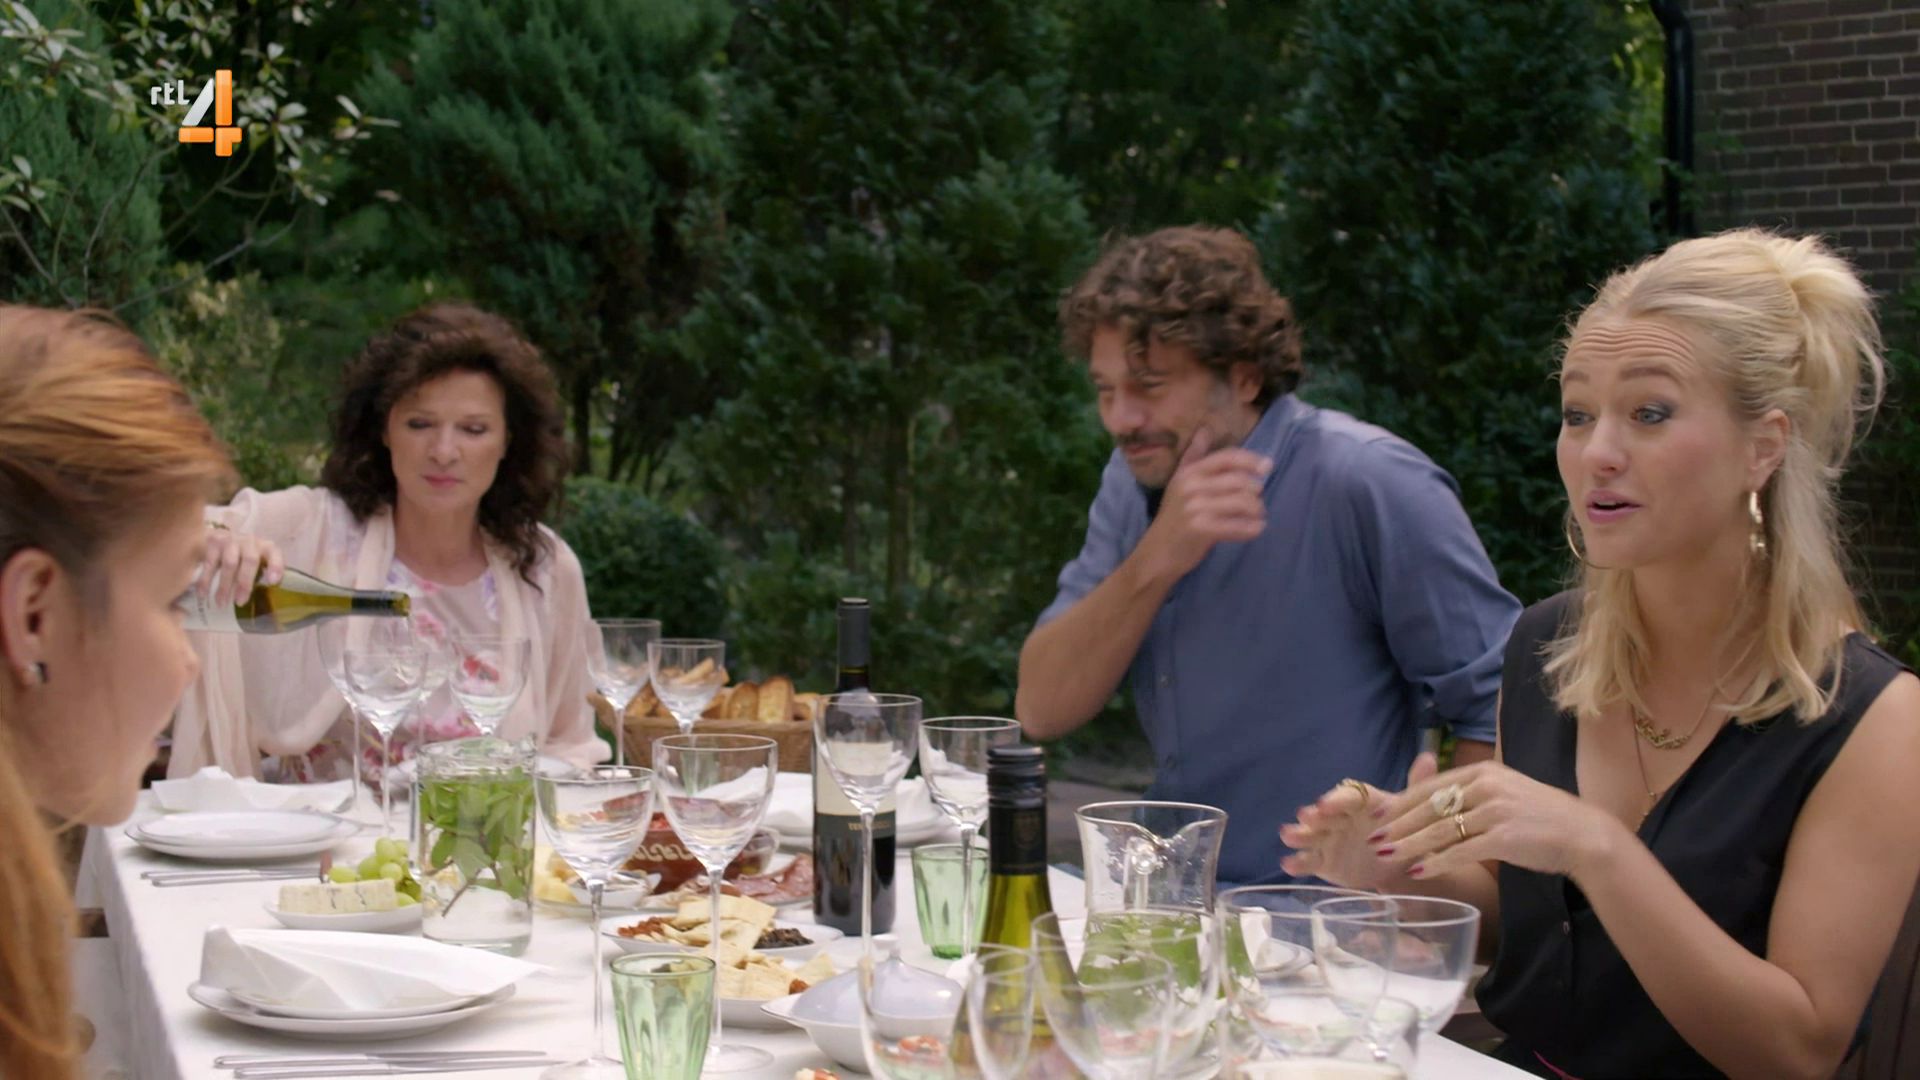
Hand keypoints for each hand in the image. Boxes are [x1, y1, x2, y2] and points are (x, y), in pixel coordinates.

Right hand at [198, 523, 284, 606]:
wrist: (220, 538)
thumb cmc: (244, 557)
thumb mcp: (259, 564)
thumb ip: (263, 577)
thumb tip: (267, 599)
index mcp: (266, 548)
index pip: (275, 554)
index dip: (275, 566)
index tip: (272, 582)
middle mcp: (250, 541)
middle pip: (250, 560)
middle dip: (245, 583)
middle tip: (240, 602)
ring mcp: (231, 539)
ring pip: (230, 563)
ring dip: (225, 585)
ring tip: (221, 603)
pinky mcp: (214, 540)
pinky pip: (210, 563)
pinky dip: (206, 580)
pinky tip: (203, 594)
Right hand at [1138, 428, 1271, 580]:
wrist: (1156, 553)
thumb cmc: (1173, 518)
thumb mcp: (1178, 483)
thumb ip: (1193, 457)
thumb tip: (1204, 429)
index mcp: (1189, 473)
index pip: (1227, 458)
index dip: (1251, 460)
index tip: (1267, 467)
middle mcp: (1191, 487)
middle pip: (1239, 480)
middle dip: (1256, 491)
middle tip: (1257, 503)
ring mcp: (1195, 508)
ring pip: (1242, 502)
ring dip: (1257, 511)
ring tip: (1258, 516)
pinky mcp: (1201, 529)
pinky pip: (1238, 526)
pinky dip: (1252, 528)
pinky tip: (1255, 529)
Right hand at [1279, 753, 1437, 888]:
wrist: (1398, 863)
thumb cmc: (1403, 829)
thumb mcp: (1413, 810)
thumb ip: (1416, 787)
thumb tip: (1428, 758)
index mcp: (1359, 802)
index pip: (1346, 797)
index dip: (1335, 800)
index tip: (1324, 804)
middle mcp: (1339, 817)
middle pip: (1323, 814)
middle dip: (1313, 816)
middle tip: (1305, 817)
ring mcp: (1328, 839)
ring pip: (1309, 835)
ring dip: (1298, 834)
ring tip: (1288, 836)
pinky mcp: (1322, 862)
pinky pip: (1308, 861)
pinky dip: (1297, 863)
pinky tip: (1288, 865)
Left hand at [1368, 760, 1624, 881]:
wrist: (1583, 835)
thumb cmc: (1540, 817)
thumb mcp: (1504, 793)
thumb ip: (1471, 794)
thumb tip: (1433, 806)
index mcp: (1483, 772)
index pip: (1432, 785)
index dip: (1402, 801)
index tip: (1378, 814)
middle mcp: (1486, 786)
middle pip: (1430, 807)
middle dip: (1398, 824)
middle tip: (1373, 839)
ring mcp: (1495, 810)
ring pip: (1439, 829)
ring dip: (1408, 844)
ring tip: (1386, 856)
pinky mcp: (1503, 837)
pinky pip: (1460, 852)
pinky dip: (1436, 863)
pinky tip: (1418, 871)